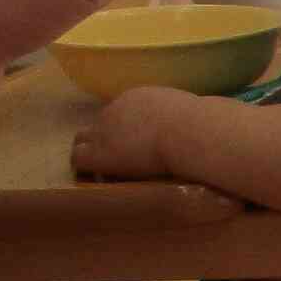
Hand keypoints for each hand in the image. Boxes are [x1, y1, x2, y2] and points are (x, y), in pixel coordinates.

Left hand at [72, 84, 191, 181]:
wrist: (190, 133)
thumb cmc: (201, 124)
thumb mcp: (191, 111)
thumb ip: (182, 117)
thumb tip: (200, 123)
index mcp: (136, 98)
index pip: (120, 113)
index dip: (125, 130)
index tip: (137, 144)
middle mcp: (114, 110)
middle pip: (98, 125)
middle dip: (105, 140)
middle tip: (120, 159)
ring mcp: (103, 131)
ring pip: (82, 141)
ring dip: (92, 154)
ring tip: (106, 173)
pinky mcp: (98, 154)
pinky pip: (79, 160)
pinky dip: (87, 170)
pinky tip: (100, 181)